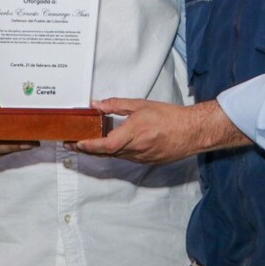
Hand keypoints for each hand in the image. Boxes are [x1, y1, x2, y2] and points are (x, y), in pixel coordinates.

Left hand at [71, 98, 247, 163]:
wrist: (192, 132)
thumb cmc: (169, 117)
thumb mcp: (141, 105)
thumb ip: (117, 105)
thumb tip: (97, 104)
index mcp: (133, 134)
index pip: (104, 145)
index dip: (87, 146)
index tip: (75, 142)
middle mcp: (135, 150)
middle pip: (105, 153)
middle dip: (87, 148)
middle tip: (72, 143)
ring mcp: (140, 158)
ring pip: (114, 156)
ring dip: (100, 151)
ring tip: (87, 142)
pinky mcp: (146, 162)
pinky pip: (126, 158)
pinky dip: (115, 152)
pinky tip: (111, 144)